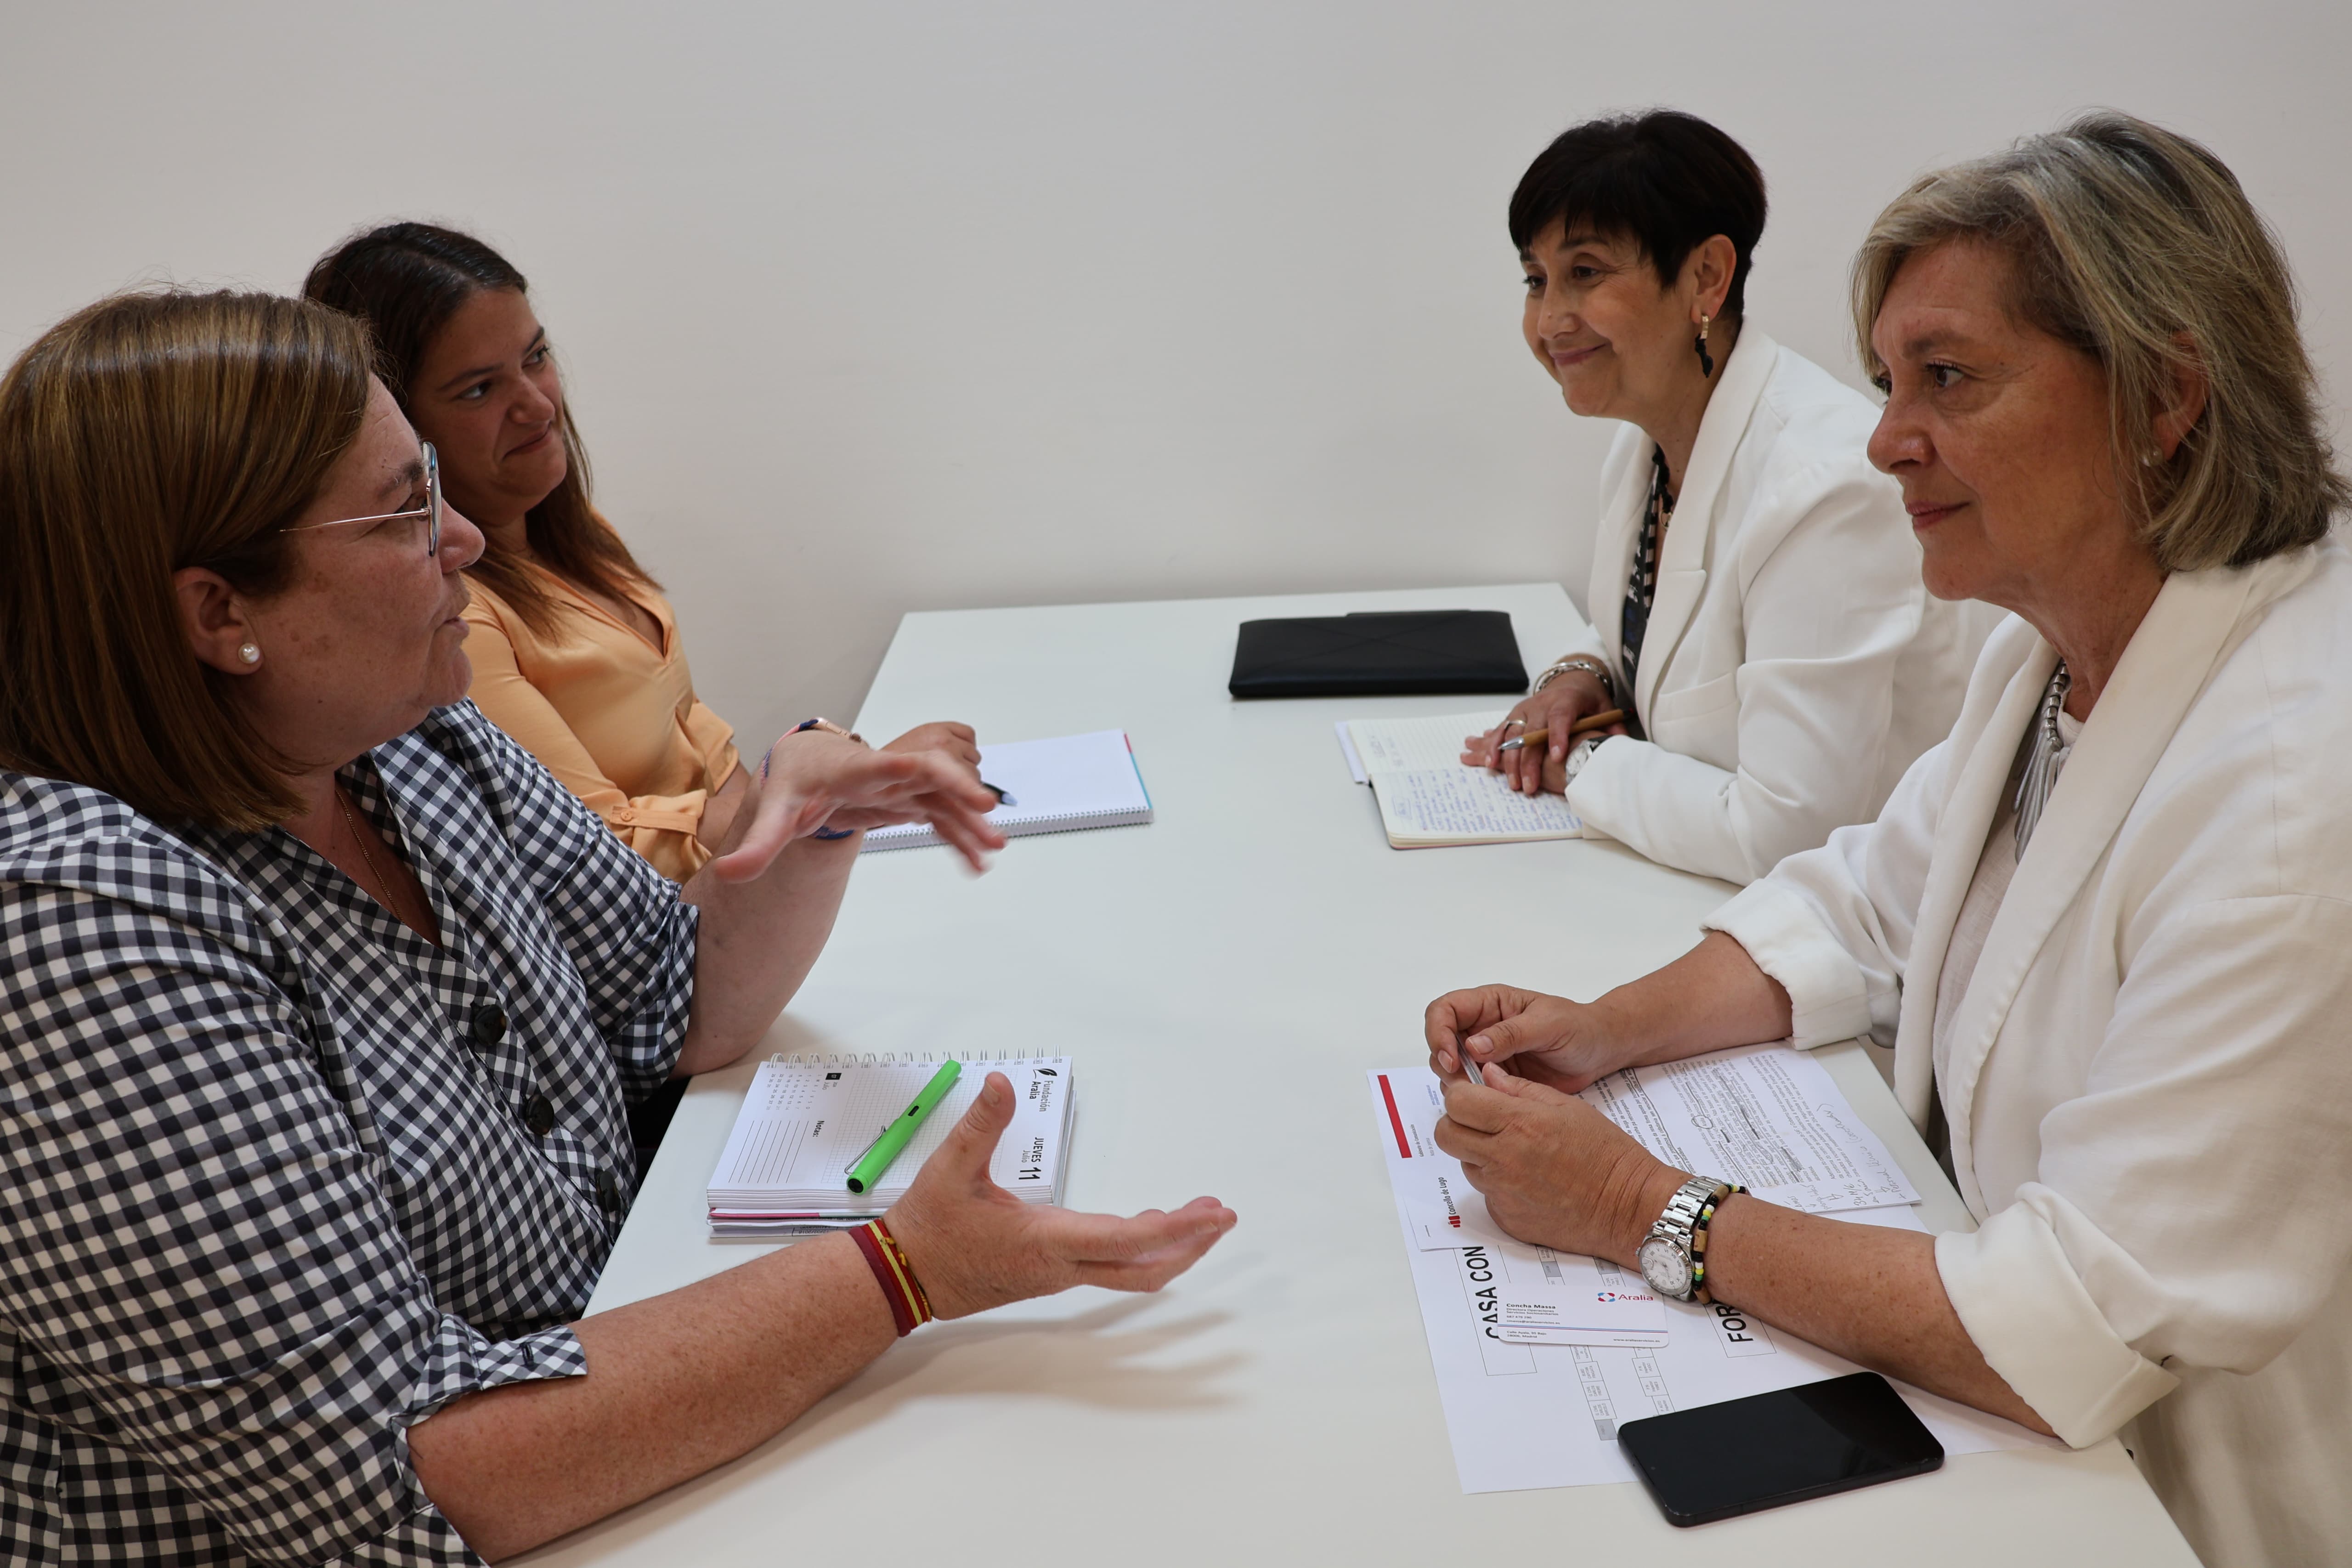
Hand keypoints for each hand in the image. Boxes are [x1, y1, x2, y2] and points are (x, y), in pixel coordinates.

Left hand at [709, 730, 1004, 879]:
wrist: (809, 765)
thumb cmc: (798, 779)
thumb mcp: (775, 811)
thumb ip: (758, 844)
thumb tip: (729, 874)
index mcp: (855, 769)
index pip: (889, 762)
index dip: (919, 766)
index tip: (945, 771)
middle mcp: (889, 772)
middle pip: (931, 772)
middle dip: (959, 788)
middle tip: (986, 810)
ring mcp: (905, 786)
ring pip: (944, 799)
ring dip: (969, 822)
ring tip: (994, 849)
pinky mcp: (910, 802)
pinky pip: (942, 818)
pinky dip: (960, 838)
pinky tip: (976, 862)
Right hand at [885, 1073, 1237, 1318]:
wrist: (902, 1280)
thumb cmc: (928, 1228)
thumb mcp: (950, 1169)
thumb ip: (980, 1125)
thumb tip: (998, 1082)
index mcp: (1045, 1240)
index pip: (1126, 1240)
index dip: (1176, 1229)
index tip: (1211, 1215)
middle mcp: (1060, 1265)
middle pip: (1143, 1268)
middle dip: (1189, 1245)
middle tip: (1222, 1218)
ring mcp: (1057, 1275)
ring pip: (1129, 1272)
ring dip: (1169, 1248)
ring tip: (1198, 1219)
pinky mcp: (1049, 1274)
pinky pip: (1109, 1267)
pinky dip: (1140, 1248)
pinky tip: (1149, 1225)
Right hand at [1425, 983, 1625, 1092]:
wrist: (1600, 1052)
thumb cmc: (1578, 1028)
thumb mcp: (1548, 1024)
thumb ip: (1511, 1033)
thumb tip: (1473, 1046)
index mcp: (1489, 1004)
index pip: (1444, 1010)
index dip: (1439, 1032)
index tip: (1452, 1059)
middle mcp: (1481, 1028)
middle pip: (1440, 1041)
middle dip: (1445, 1063)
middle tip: (1465, 1084)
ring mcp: (1486, 1056)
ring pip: (1450, 1068)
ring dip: (1456, 1083)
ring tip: (1482, 1095)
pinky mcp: (1495, 1080)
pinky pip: (1471, 1089)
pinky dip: (1473, 1099)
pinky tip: (1492, 1104)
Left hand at [1433, 1071, 1682, 1262]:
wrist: (1627, 1207)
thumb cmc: (1605, 1153)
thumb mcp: (1566, 1106)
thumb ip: (1519, 1089)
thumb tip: (1488, 1074)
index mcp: (1518, 1123)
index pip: (1457, 1102)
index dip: (1461, 1095)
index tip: (1473, 1096)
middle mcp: (1503, 1158)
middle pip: (1447, 1135)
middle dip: (1458, 1124)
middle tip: (1482, 1123)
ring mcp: (1502, 1192)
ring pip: (1466, 1164)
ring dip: (1480, 1155)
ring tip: (1518, 1153)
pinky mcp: (1506, 1217)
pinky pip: (1487, 1194)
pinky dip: (1499, 1185)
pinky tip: (1529, 1181)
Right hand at [1459, 670, 1621, 795]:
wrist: (1572, 679)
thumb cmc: (1589, 699)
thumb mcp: (1606, 709)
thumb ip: (1612, 728)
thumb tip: (1621, 746)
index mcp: (1566, 701)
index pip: (1561, 718)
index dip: (1557, 737)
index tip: (1558, 757)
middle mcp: (1542, 704)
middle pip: (1532, 733)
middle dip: (1530, 762)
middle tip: (1530, 786)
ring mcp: (1526, 708)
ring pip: (1513, 734)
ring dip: (1509, 760)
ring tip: (1512, 782)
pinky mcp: (1515, 714)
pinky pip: (1502, 731)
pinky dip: (1493, 746)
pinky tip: (1490, 763)